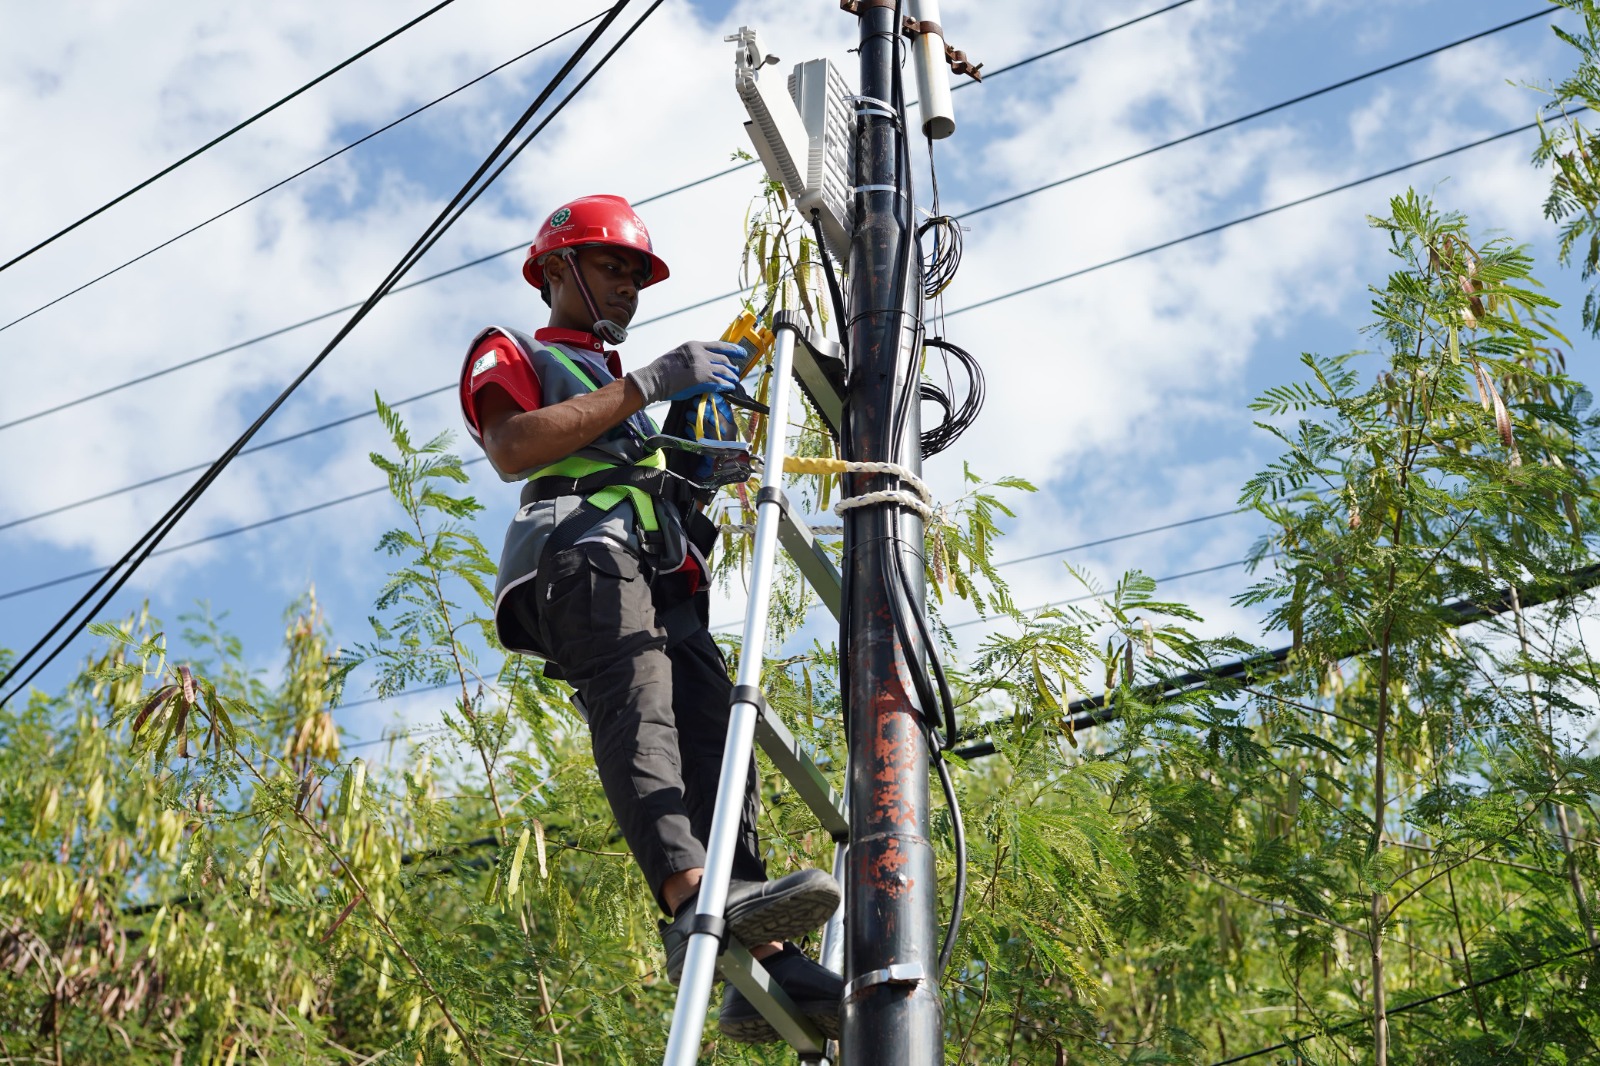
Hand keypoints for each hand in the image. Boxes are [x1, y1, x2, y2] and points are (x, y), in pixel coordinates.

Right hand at [626, 341, 742, 404]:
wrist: (654, 379)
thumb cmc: (662, 370)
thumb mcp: (679, 355)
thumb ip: (693, 357)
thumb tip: (705, 364)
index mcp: (694, 345)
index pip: (719, 345)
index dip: (733, 349)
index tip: (741, 352)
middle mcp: (700, 353)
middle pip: (724, 359)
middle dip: (732, 367)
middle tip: (736, 373)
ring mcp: (702, 366)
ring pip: (725, 370)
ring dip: (732, 377)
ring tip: (734, 382)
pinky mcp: (702, 379)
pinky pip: (720, 382)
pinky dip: (726, 386)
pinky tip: (729, 388)